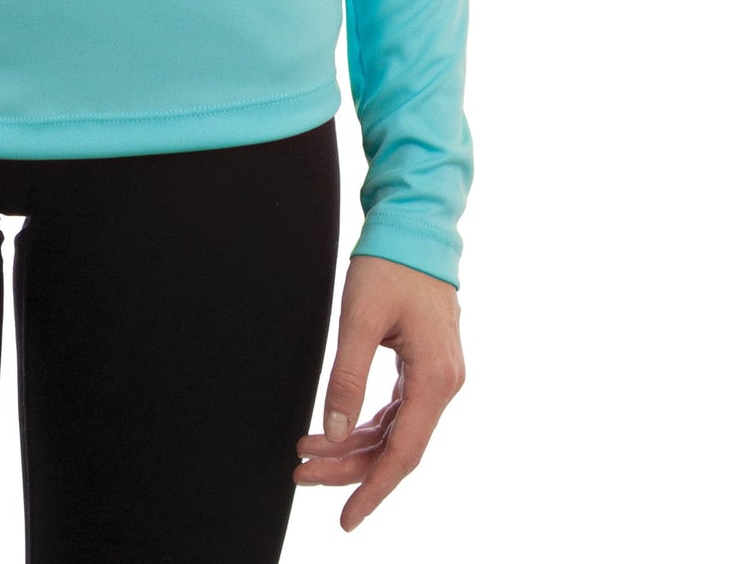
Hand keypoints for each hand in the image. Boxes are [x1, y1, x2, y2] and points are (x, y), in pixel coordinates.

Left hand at [293, 253, 465, 531]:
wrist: (414, 227)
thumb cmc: (389, 266)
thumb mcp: (360, 319)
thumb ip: (347, 377)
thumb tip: (334, 432)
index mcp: (435, 379)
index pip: (404, 453)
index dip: (373, 489)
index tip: (346, 518)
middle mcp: (444, 384)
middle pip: (396, 446)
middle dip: (348, 466)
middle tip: (300, 473)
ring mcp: (436, 375)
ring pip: (394, 430)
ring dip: (353, 446)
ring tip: (307, 452)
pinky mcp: (425, 365)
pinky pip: (396, 410)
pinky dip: (366, 424)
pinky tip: (337, 431)